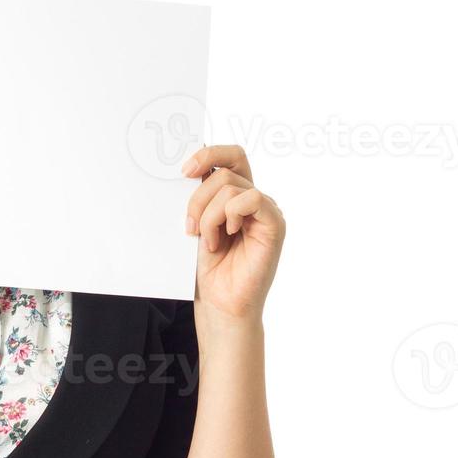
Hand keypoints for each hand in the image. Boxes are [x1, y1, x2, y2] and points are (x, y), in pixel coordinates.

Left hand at [181, 144, 284, 325]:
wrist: (221, 303)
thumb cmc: (210, 269)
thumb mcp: (198, 225)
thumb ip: (200, 197)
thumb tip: (190, 168)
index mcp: (235, 195)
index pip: (230, 156)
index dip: (208, 154)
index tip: (184, 171)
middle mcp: (253, 199)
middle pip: (226, 168)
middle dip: (197, 195)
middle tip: (189, 224)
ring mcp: (265, 210)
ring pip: (229, 186)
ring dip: (208, 215)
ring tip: (207, 241)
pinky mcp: (274, 224)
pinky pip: (251, 198)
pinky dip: (228, 216)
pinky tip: (224, 237)